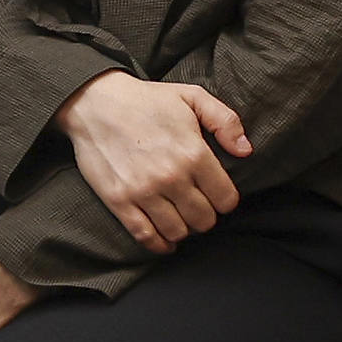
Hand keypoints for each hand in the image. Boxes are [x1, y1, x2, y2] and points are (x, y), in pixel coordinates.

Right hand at [52, 71, 250, 253]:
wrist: (95, 103)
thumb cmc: (146, 100)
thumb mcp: (192, 97)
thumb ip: (225, 121)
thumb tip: (246, 151)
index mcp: (194, 153)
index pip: (225, 199)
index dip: (225, 200)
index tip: (217, 196)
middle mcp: (171, 177)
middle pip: (204, 220)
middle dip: (205, 216)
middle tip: (198, 206)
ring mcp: (144, 192)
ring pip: (178, 232)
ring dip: (183, 229)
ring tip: (180, 218)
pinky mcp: (120, 201)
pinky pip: (146, 236)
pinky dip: (159, 244)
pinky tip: (165, 241)